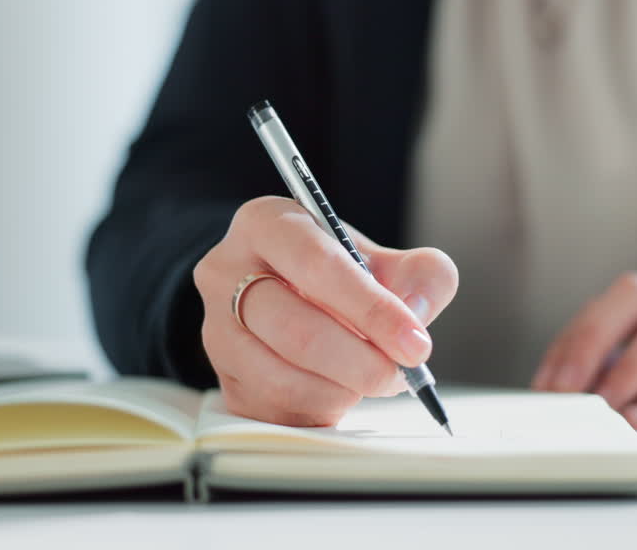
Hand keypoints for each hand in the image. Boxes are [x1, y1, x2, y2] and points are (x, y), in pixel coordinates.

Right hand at [194, 196, 458, 426]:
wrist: (289, 297)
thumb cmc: (336, 275)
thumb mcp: (383, 258)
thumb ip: (419, 275)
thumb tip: (416, 313)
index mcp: (266, 224)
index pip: (318, 265)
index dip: (372, 308)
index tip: (415, 343)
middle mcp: (227, 272)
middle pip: (296, 330)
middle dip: (361, 362)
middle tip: (401, 374)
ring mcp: (217, 330)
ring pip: (281, 378)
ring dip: (342, 390)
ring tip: (371, 379)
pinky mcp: (224, 381)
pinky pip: (275, 412)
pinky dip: (321, 411)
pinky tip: (341, 393)